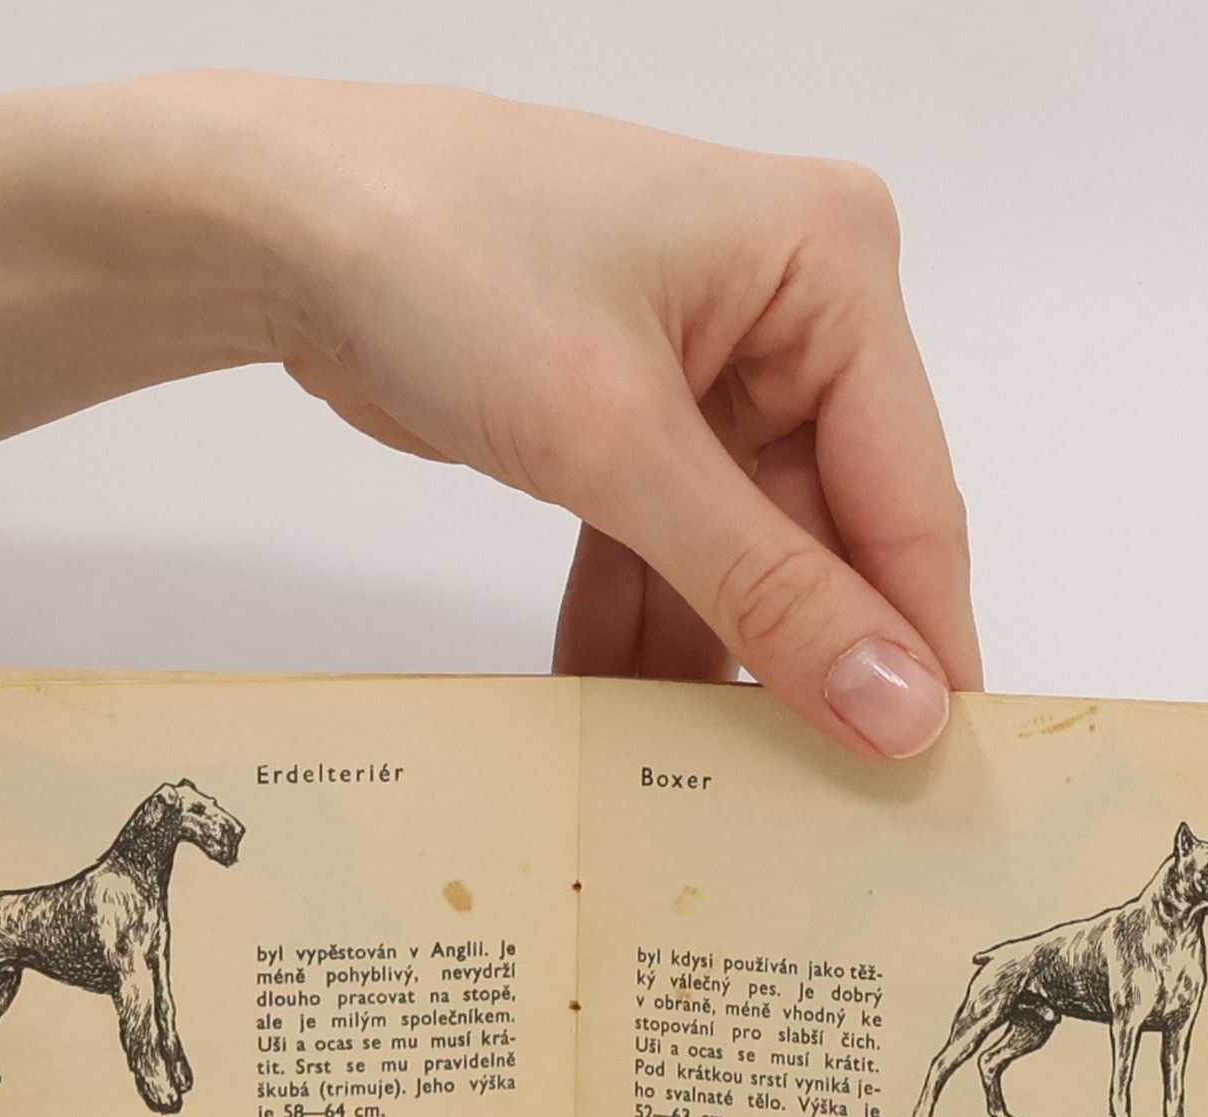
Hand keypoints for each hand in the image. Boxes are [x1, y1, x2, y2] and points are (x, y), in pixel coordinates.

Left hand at [152, 76, 977, 756]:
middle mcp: (791, 313)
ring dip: (707, 657)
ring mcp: (710, 367)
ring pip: (742, 553)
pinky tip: (617, 709)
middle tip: (814, 803)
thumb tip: (895, 708)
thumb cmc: (446, 262)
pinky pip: (668, 544)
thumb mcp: (620, 442)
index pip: (908, 493)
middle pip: (828, 532)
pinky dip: (638, 619)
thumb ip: (765, 587)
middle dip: (802, 660)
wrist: (276, 222)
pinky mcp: (635, 414)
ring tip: (708, 780)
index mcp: (833, 268)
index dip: (917, 642)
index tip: (930, 772)